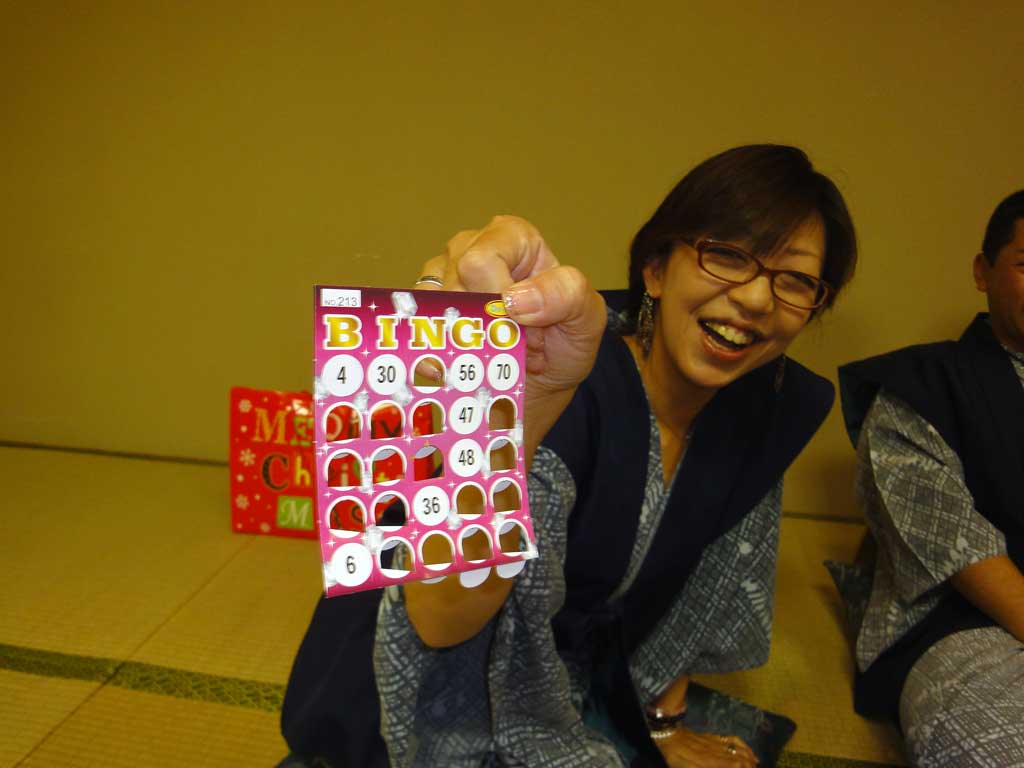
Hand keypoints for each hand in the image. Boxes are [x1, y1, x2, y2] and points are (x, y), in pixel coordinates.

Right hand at [415, 215, 605, 465]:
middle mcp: (469, 249)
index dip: (494, 298)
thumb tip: (514, 298)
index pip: (481, 260)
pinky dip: (436, 357)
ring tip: (490, 356)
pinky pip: (412, 331)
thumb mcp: (586, 320)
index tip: (518, 327)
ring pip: (427, 308)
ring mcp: (439, 280)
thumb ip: (566, 295)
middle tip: (510, 346)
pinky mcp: (419, 312)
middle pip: (449, 285)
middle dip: (480, 326)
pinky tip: (461, 368)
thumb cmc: (564, 345)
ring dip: (460, 343)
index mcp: (512, 238)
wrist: (537, 389)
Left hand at [655, 727, 757, 767]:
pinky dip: (743, 744)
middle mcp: (718, 752)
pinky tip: (747, 749)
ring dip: (749, 756)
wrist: (669, 736)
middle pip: (740, 759)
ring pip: (738, 749)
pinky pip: (732, 739)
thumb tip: (722, 767)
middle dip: (749, 765)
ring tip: (756, 763)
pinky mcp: (714, 737)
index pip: (734, 765)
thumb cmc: (675, 756)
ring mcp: (717, 743)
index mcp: (711, 762)